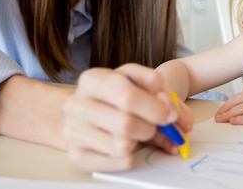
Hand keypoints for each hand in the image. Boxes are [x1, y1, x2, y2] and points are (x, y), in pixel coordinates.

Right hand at [63, 63, 185, 171]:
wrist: (82, 112)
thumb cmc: (114, 94)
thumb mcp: (133, 79)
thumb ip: (155, 87)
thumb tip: (170, 111)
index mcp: (92, 79)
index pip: (128, 96)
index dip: (156, 108)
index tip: (169, 115)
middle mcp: (76, 104)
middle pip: (126, 123)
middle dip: (149, 127)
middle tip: (153, 126)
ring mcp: (72, 132)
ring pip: (122, 146)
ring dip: (139, 141)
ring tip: (135, 133)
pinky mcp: (76, 156)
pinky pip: (116, 162)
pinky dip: (129, 156)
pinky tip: (125, 146)